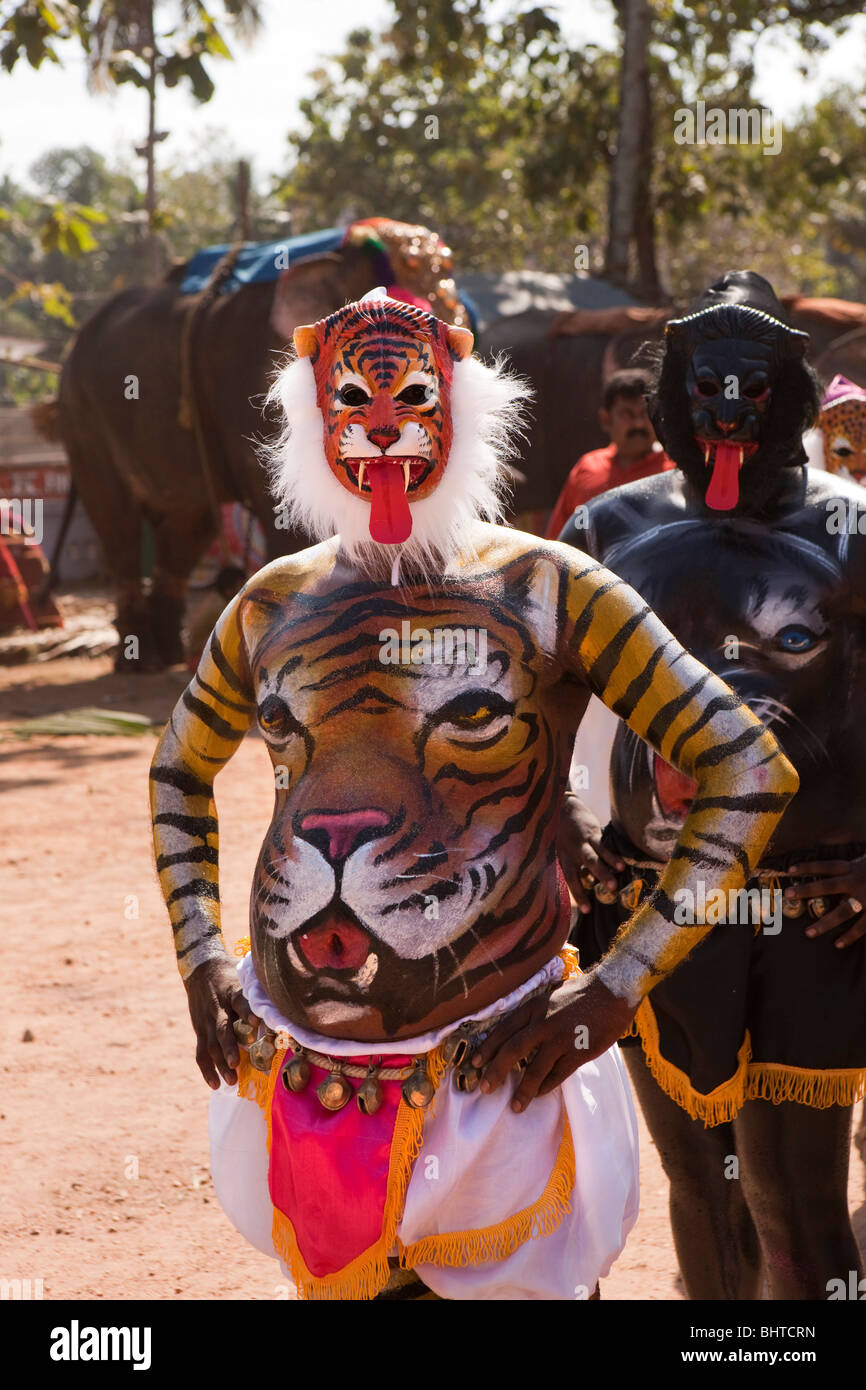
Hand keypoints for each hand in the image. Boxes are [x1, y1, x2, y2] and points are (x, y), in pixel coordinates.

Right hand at [184, 955, 260, 1088]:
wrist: (200, 970)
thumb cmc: (229, 975)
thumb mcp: (244, 976)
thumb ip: (258, 991)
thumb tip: (285, 1001)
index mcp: (232, 992)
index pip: (240, 1002)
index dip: (247, 1012)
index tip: (256, 1022)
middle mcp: (218, 1009)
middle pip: (222, 1030)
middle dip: (229, 1048)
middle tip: (237, 1064)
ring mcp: (206, 1022)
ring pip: (210, 1046)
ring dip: (220, 1064)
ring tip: (231, 1081)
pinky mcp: (199, 1030)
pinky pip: (201, 1053)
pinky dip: (206, 1069)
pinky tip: (215, 1084)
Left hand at [472, 973, 636, 1111]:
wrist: (613, 992)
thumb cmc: (582, 993)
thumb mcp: (551, 996)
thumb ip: (535, 1013)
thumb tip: (519, 1031)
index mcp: (534, 1006)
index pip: (504, 1029)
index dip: (488, 1048)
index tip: (475, 1063)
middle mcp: (544, 1023)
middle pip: (513, 1050)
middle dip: (496, 1070)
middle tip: (485, 1088)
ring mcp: (561, 1039)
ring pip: (536, 1069)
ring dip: (523, 1089)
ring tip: (515, 1106)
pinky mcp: (579, 1052)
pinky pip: (558, 1074)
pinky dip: (547, 1087)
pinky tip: (539, 1095)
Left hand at [557, 792, 623, 912]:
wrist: (562, 806)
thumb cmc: (562, 831)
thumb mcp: (561, 849)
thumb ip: (572, 864)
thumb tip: (585, 881)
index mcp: (563, 858)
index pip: (570, 879)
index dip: (578, 894)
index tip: (587, 910)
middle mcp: (572, 852)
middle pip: (581, 870)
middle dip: (592, 883)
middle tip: (606, 895)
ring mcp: (582, 842)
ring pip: (594, 857)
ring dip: (606, 867)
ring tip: (617, 877)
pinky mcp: (592, 832)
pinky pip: (603, 845)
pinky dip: (612, 854)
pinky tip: (622, 863)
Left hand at [783, 856, 865, 948]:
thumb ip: (858, 861)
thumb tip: (843, 864)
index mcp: (856, 867)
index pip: (827, 865)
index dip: (809, 866)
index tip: (790, 869)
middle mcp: (858, 881)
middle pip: (827, 885)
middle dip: (807, 890)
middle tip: (788, 895)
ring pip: (842, 911)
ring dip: (825, 923)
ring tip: (809, 933)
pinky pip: (862, 926)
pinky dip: (851, 936)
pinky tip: (838, 944)